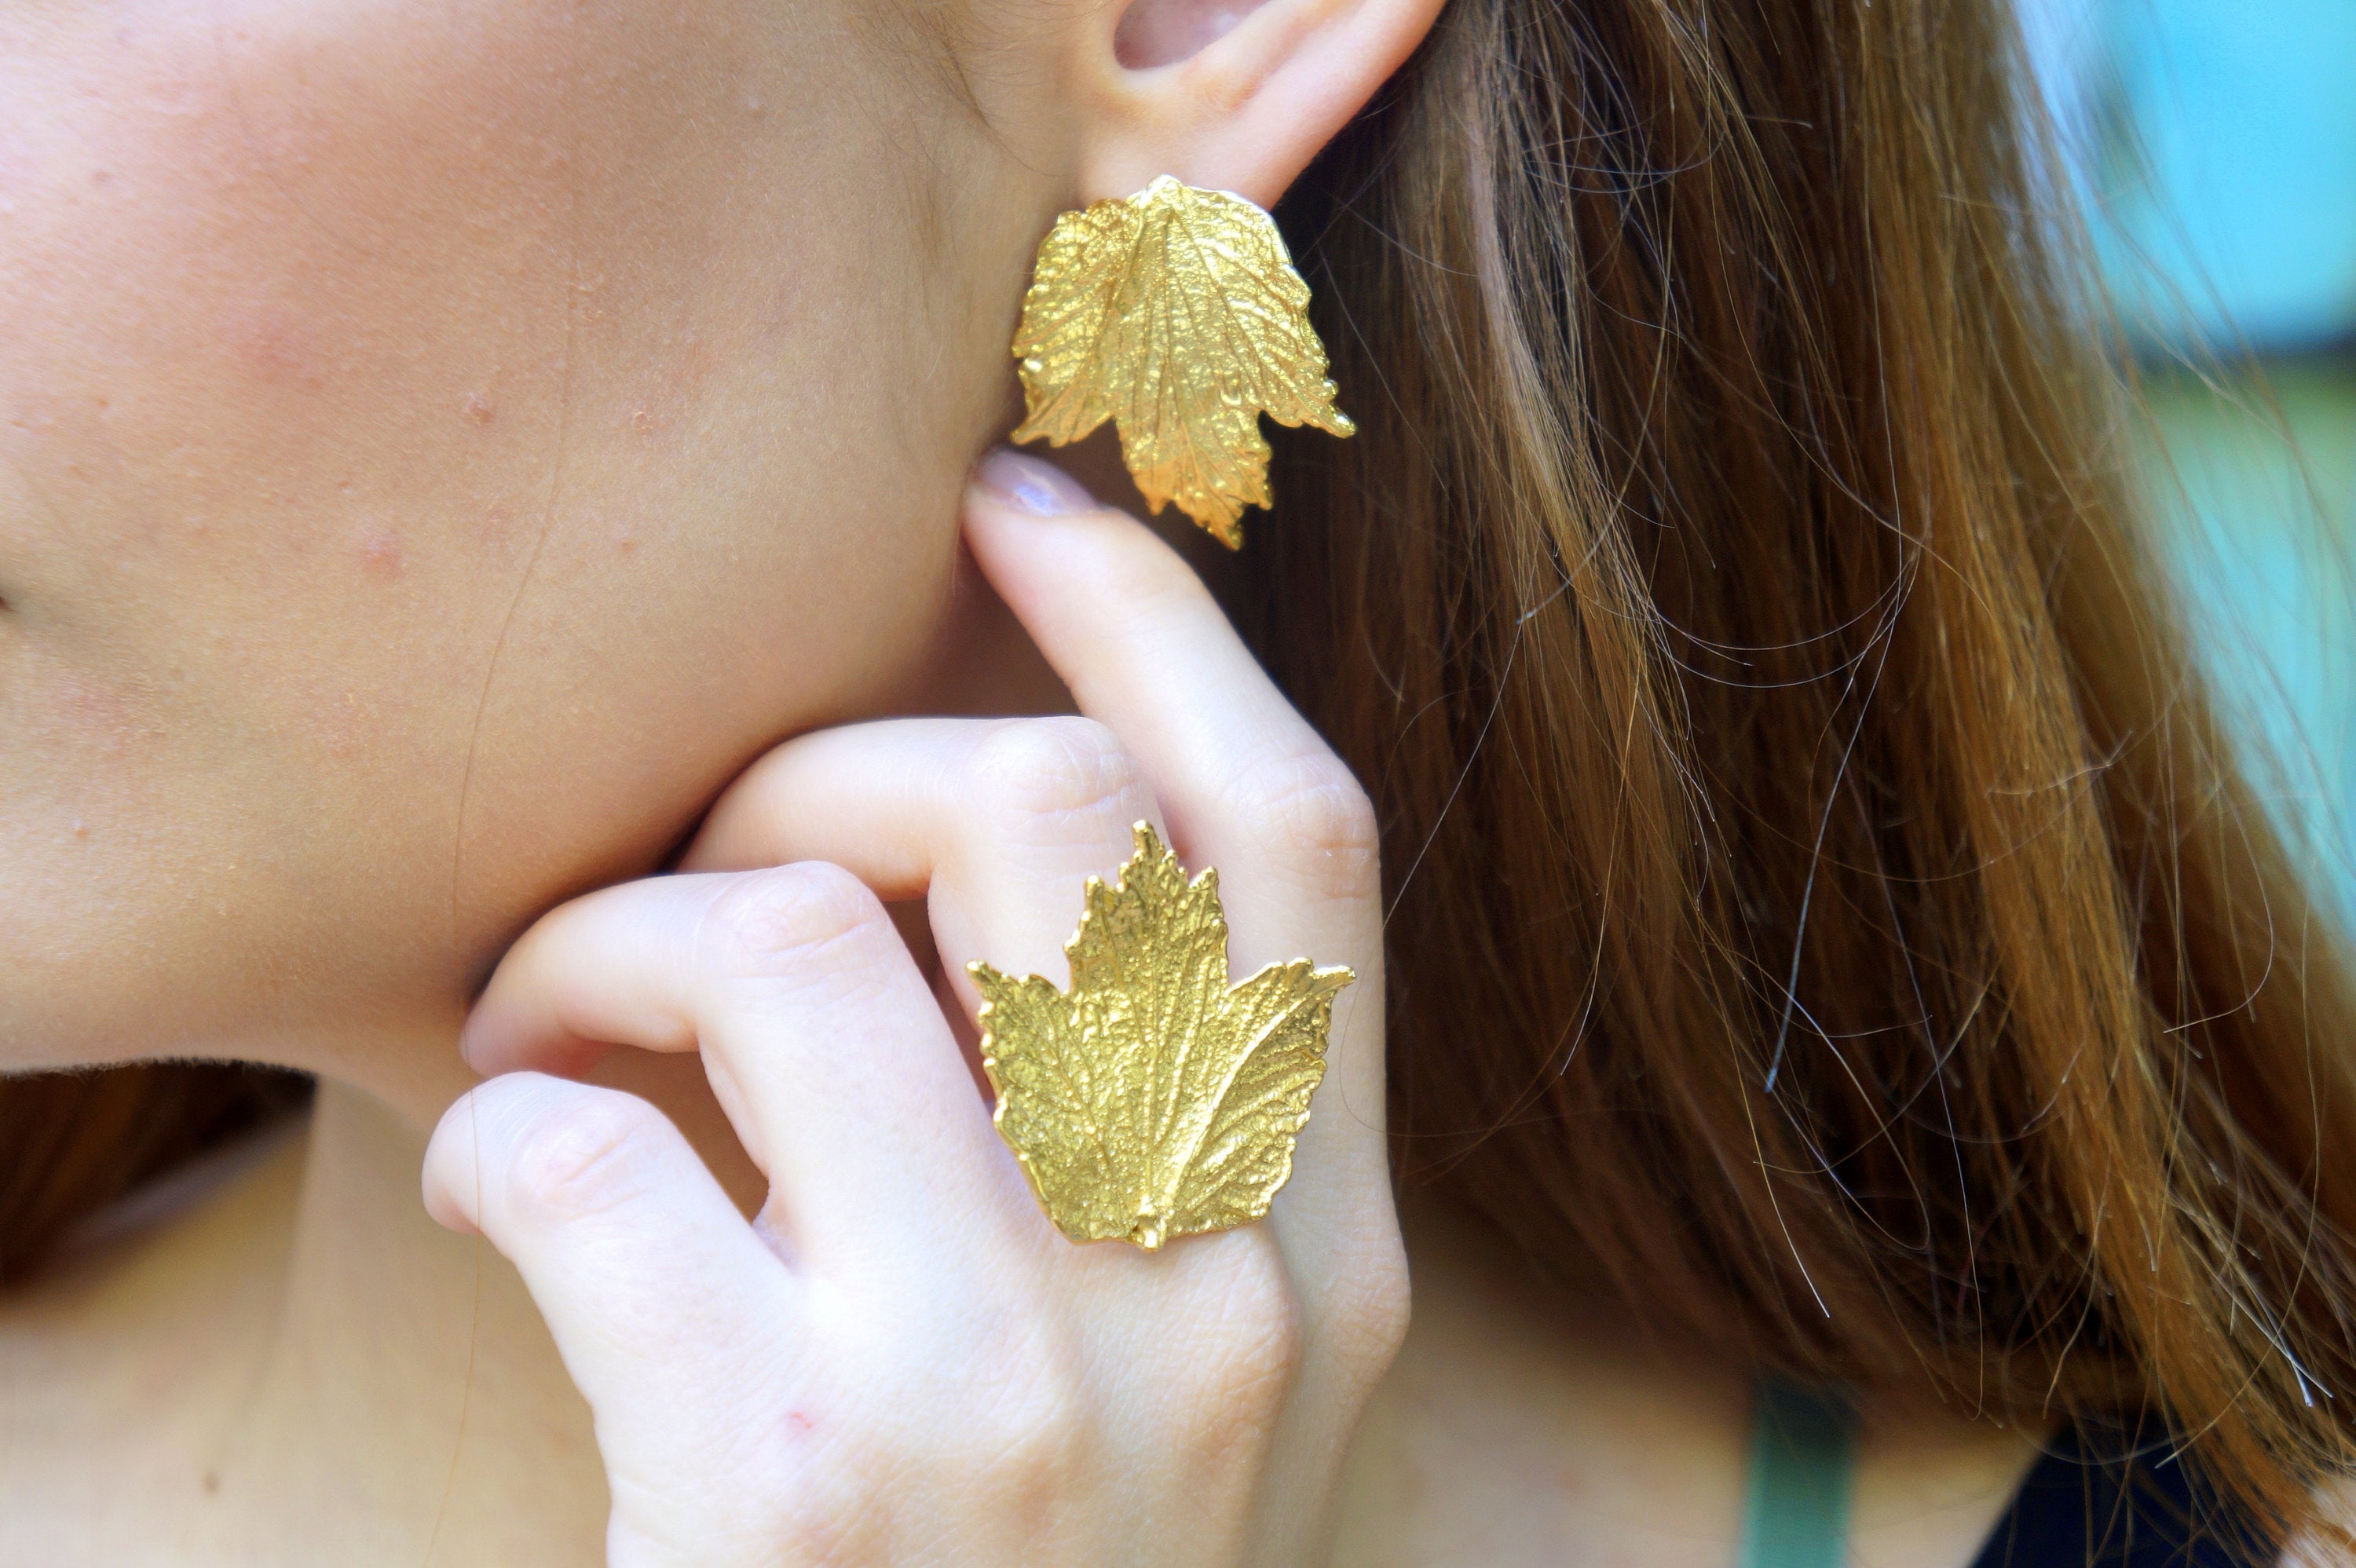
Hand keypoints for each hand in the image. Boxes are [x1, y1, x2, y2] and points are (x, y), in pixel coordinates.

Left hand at [420, 450, 1408, 1566]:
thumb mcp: (1177, 1393)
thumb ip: (1159, 1161)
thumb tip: (1007, 849)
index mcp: (1336, 1270)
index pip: (1305, 845)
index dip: (1163, 629)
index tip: (1017, 501)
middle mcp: (1230, 1316)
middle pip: (1049, 822)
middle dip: (828, 757)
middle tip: (708, 842)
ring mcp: (1029, 1413)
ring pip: (794, 940)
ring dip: (611, 931)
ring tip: (549, 1027)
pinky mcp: (798, 1496)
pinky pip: (595, 1155)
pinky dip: (496, 1126)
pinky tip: (494, 1188)